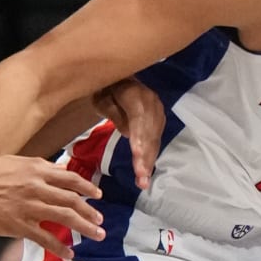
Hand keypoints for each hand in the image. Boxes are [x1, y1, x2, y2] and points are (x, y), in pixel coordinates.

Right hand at [0, 154, 104, 247]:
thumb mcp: (12, 163)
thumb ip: (36, 167)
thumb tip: (58, 169)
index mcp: (35, 170)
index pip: (70, 178)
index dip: (86, 188)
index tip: (98, 195)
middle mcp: (35, 186)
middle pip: (72, 200)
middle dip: (90, 212)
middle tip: (101, 222)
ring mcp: (27, 206)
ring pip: (64, 217)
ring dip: (84, 228)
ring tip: (97, 235)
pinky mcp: (16, 225)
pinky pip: (44, 238)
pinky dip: (59, 247)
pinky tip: (69, 254)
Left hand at [93, 77, 163, 191]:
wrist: (120, 79)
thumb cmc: (105, 89)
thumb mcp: (102, 98)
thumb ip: (113, 113)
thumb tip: (127, 131)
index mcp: (136, 94)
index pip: (139, 118)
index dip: (139, 137)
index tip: (137, 154)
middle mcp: (152, 103)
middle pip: (149, 132)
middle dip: (145, 156)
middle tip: (142, 178)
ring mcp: (158, 112)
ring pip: (154, 139)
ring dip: (149, 161)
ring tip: (143, 181)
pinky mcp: (158, 121)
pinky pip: (155, 141)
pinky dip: (150, 157)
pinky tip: (145, 173)